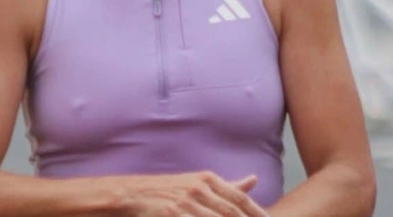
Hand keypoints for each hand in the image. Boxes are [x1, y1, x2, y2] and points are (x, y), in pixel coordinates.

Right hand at [117, 172, 269, 215]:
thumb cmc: (169, 189)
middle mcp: (199, 188)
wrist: (135, 194)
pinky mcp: (173, 214)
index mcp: (208, 179)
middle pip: (231, 212)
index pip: (239, 198)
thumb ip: (228, 185)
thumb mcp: (199, 182)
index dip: (257, 212)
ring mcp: (186, 202)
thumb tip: (254, 180)